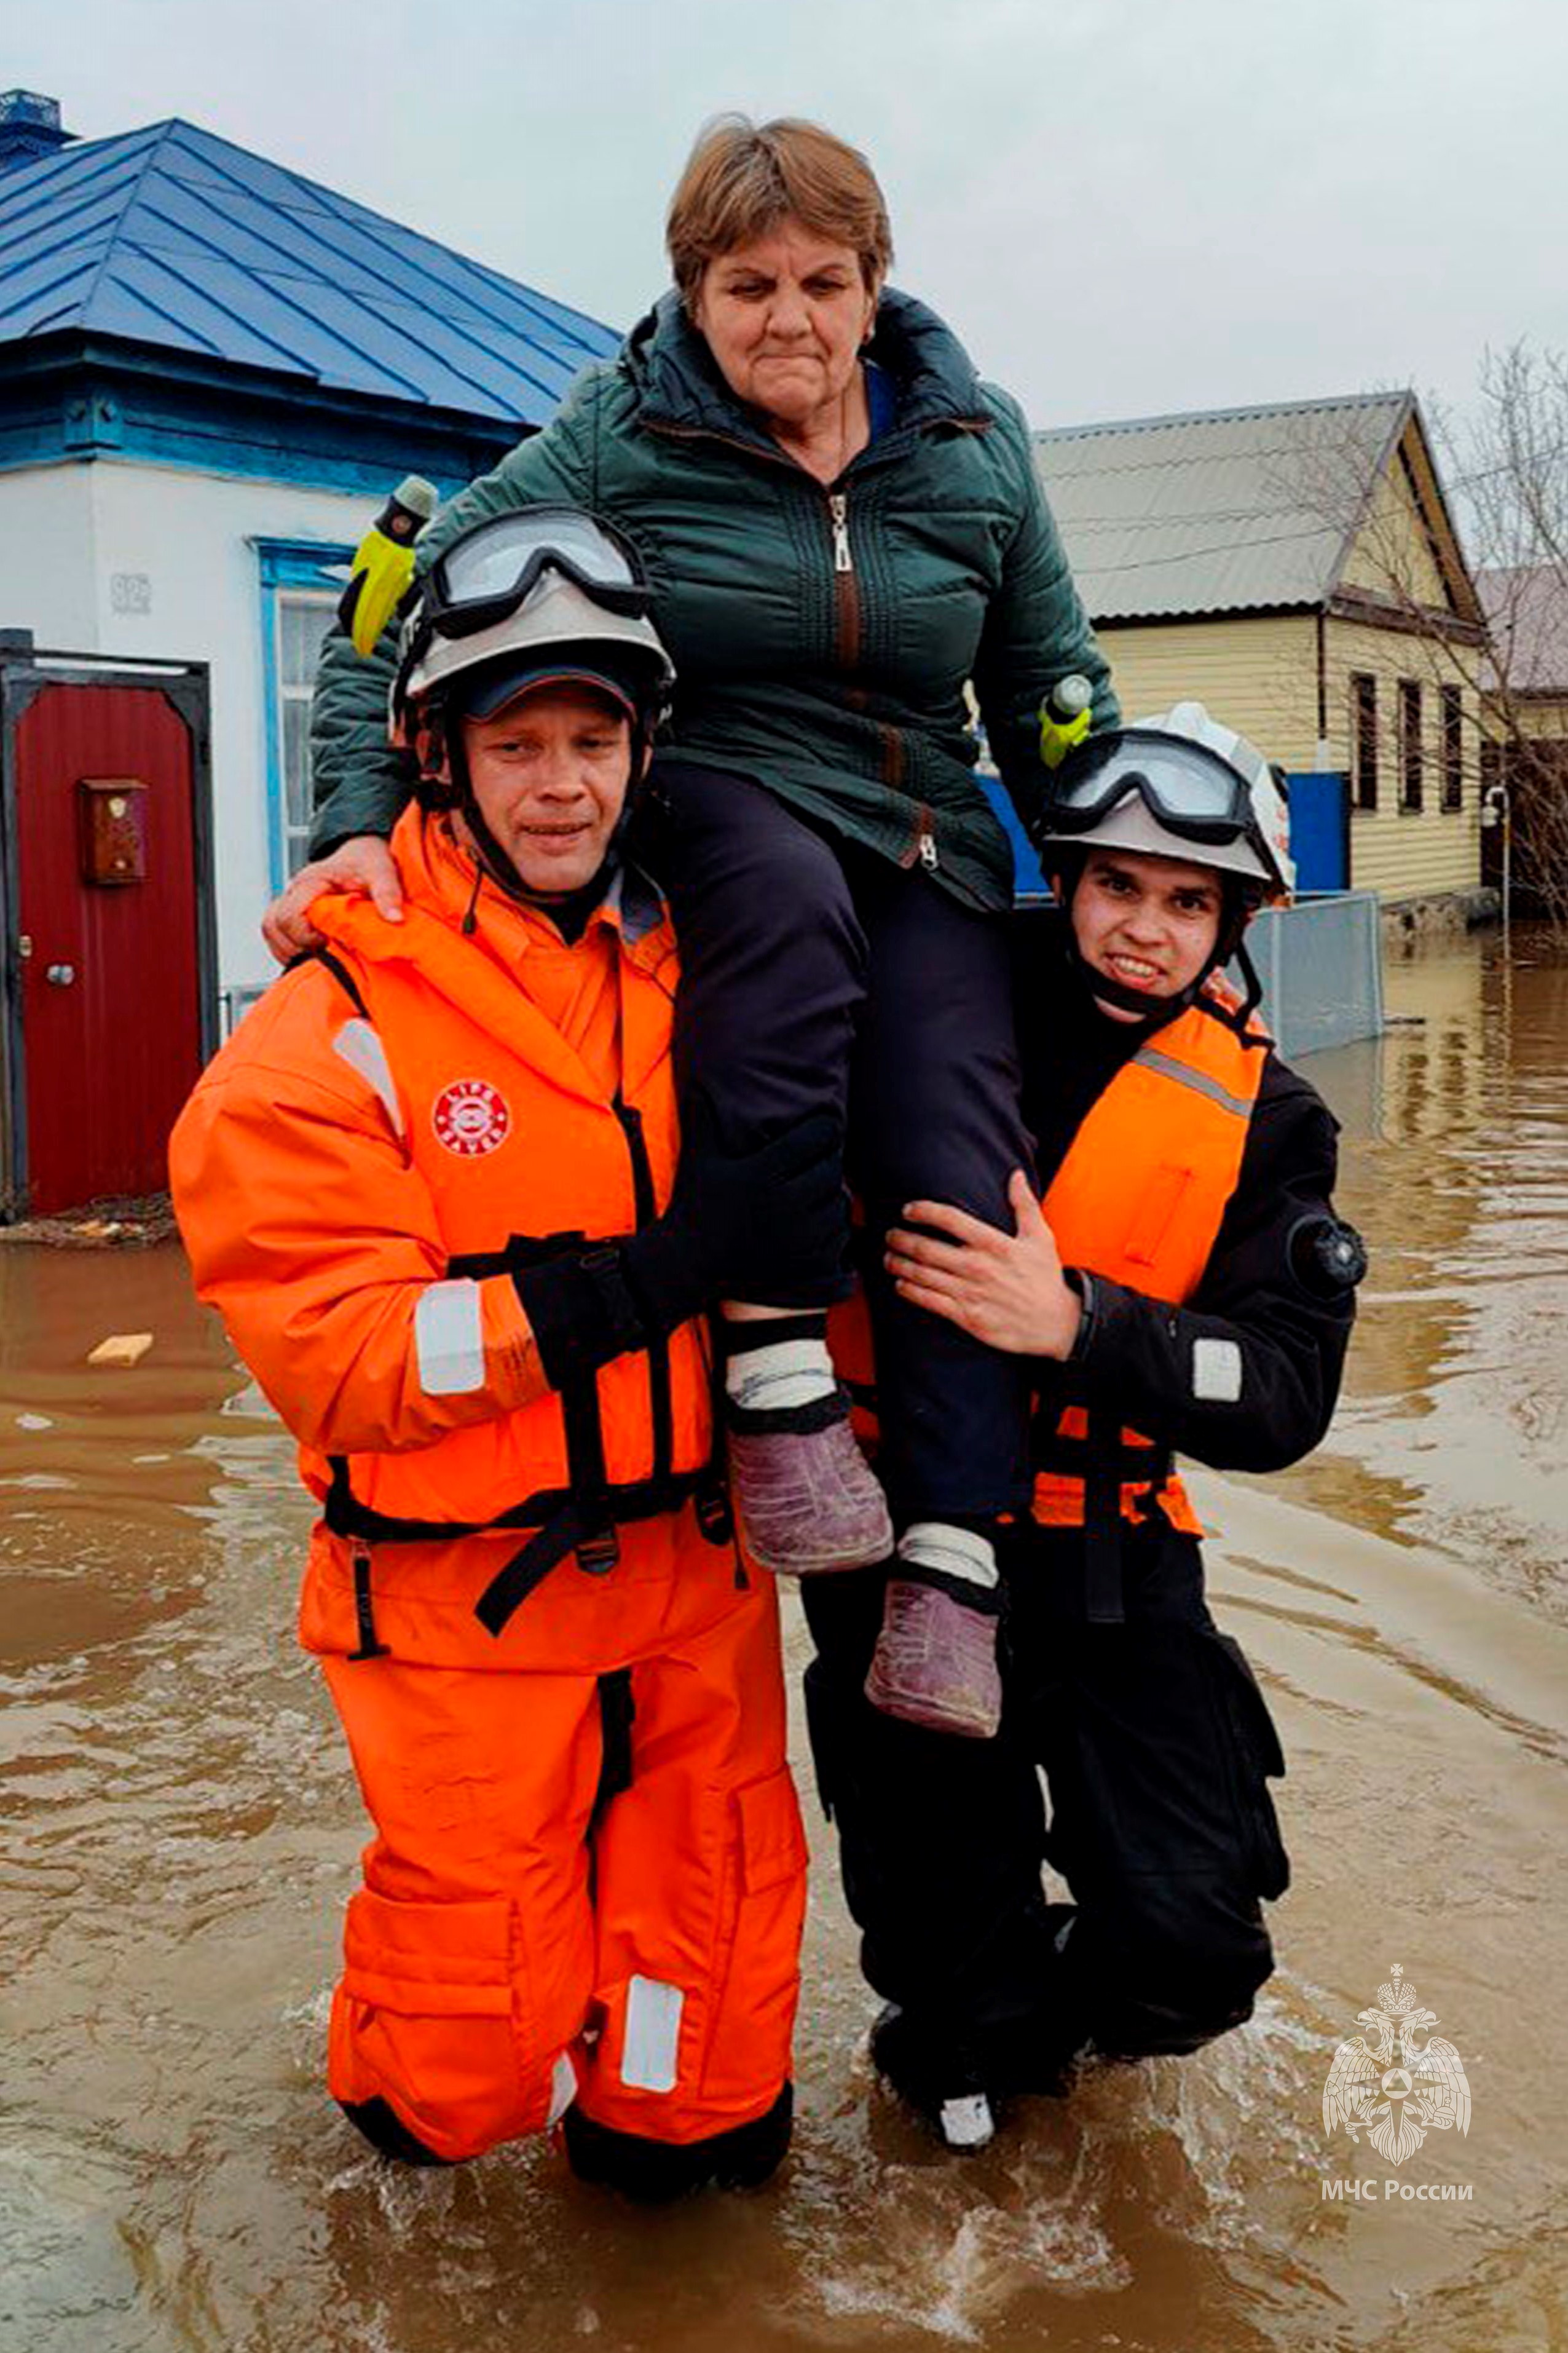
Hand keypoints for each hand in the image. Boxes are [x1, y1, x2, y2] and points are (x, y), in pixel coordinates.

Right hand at [260, 836, 402, 962]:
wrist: (363, 855)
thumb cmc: (367, 860)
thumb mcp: (382, 871)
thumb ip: (387, 892)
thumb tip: (394, 918)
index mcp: (312, 881)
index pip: (290, 916)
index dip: (306, 937)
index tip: (329, 942)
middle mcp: (295, 891)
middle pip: (275, 926)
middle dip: (299, 946)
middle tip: (328, 951)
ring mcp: (291, 902)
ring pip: (272, 932)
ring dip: (290, 949)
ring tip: (319, 954)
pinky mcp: (294, 914)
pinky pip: (277, 935)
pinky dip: (290, 948)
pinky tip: (312, 953)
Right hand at [638, 1105, 844, 1318]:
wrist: (688, 1265)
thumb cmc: (695, 1206)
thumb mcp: (700, 1160)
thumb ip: (707, 1118)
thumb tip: (702, 1081)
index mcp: (763, 1172)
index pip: (819, 1137)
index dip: (823, 1130)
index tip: (816, 1132)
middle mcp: (785, 1203)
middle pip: (833, 1169)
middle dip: (826, 1162)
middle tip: (813, 1162)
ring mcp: (799, 1236)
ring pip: (840, 1202)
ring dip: (831, 1194)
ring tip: (813, 1190)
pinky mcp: (806, 1261)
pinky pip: (839, 1234)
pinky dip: (833, 1224)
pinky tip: (814, 1219)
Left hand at [886, 1170, 1081, 1357]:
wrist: (1056, 1323)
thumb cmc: (1045, 1278)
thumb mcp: (1040, 1237)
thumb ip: (1024, 1204)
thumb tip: (1015, 1175)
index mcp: (994, 1243)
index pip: (949, 1219)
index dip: (923, 1211)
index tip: (908, 1210)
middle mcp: (978, 1266)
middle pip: (926, 1247)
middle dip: (901, 1239)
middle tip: (890, 1235)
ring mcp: (970, 1292)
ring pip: (922, 1274)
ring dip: (899, 1264)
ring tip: (889, 1257)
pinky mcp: (967, 1316)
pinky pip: (929, 1301)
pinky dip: (910, 1291)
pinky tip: (901, 1285)